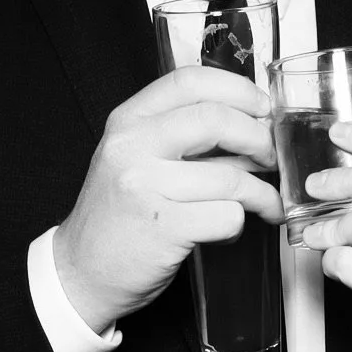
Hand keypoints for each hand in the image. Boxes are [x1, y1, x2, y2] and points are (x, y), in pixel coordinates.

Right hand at [53, 67, 282, 332]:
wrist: (80, 271)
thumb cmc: (119, 216)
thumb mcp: (137, 158)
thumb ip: (182, 135)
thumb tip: (253, 124)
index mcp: (128, 121)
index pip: (190, 80)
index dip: (238, 90)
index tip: (263, 107)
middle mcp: (132, 147)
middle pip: (216, 120)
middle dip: (259, 139)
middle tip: (271, 158)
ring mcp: (145, 186)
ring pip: (230, 177)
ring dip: (261, 193)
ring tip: (266, 204)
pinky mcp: (162, 228)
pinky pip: (227, 216)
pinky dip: (239, 224)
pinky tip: (227, 230)